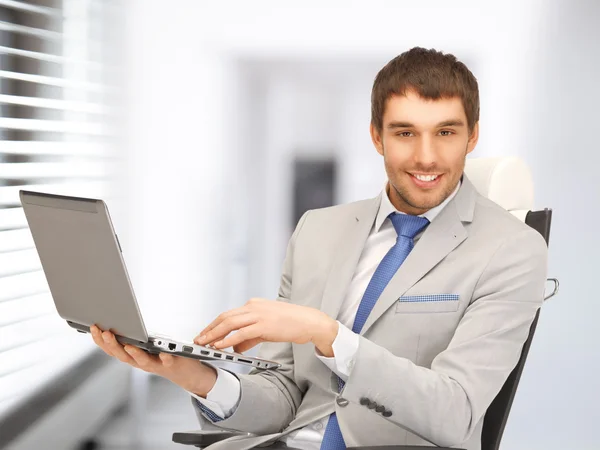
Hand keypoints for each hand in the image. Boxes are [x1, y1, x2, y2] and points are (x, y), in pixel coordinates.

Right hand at [90, 325, 217, 396]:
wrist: (185, 373)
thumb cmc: (163, 355)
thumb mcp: (144, 345)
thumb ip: (133, 335)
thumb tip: (118, 317)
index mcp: (132, 356)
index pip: (111, 349)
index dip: (100, 340)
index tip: (93, 326)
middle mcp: (140, 362)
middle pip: (122, 356)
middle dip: (111, 344)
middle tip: (104, 332)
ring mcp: (156, 364)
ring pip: (141, 361)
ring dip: (133, 353)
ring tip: (127, 344)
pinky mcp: (172, 364)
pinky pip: (168, 361)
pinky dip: (165, 357)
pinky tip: (164, 351)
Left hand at [193, 298, 338, 355]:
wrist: (309, 322)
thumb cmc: (291, 324)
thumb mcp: (266, 329)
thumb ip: (250, 338)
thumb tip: (236, 347)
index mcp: (254, 305)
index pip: (228, 314)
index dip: (214, 325)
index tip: (204, 333)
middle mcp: (253, 307)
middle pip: (225, 317)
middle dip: (209, 329)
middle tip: (198, 340)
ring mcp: (258, 314)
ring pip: (229, 323)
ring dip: (214, 334)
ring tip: (204, 344)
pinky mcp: (264, 325)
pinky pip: (241, 333)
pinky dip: (228, 339)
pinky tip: (220, 346)